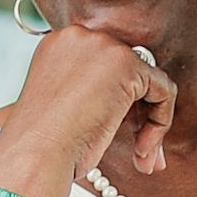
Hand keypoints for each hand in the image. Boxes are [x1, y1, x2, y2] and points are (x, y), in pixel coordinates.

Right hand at [0, 24, 176, 195]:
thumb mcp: (63, 110)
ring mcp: (103, 46)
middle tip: (138, 152)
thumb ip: (93, 95)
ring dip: (149, 123)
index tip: (115, 137)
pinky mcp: (126, 63)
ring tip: (140, 158)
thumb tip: (135, 108)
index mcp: (58, 46)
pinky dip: (160, 122)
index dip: (116, 104)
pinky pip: (163, 89)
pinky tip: (142, 149)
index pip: (105, 66)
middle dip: (137, 115)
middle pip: (128, 71)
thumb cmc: (41, 146)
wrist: (33, 155)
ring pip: (148, 81)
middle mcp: (79, 37)